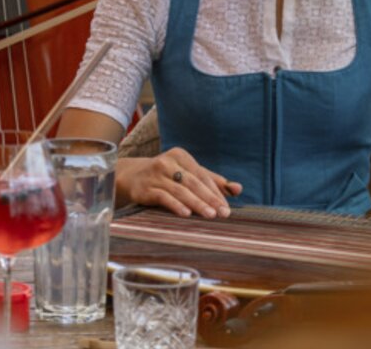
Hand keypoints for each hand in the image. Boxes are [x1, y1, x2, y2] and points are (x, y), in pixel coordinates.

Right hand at [115, 148, 242, 219]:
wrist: (131, 177)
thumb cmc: (166, 176)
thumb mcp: (187, 173)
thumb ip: (212, 180)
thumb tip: (238, 189)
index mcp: (180, 155)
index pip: (202, 174)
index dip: (216, 191)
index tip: (227, 207)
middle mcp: (167, 161)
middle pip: (193, 182)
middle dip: (210, 198)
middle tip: (224, 213)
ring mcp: (155, 174)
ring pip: (180, 190)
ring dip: (197, 204)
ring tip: (210, 215)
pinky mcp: (145, 188)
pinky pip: (163, 197)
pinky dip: (176, 205)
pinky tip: (186, 214)